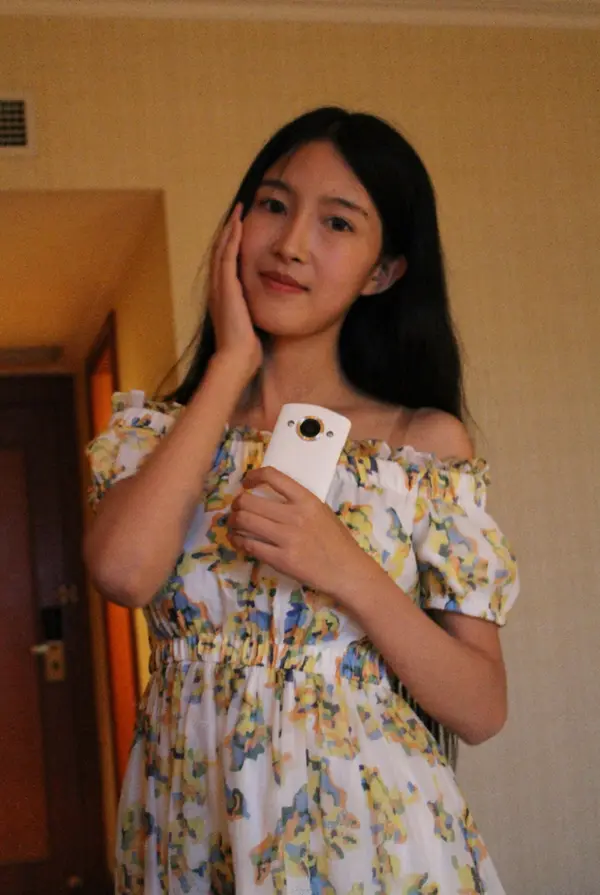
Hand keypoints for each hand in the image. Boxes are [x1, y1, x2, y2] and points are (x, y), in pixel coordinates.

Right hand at [210, 203, 261, 378]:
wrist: (237, 359)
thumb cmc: (246, 350)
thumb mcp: (252, 325)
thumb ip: (255, 313)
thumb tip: (270, 308)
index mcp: (223, 298)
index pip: (225, 265)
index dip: (231, 246)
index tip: (242, 230)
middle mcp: (218, 290)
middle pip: (220, 253)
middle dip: (229, 232)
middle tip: (238, 213)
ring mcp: (219, 287)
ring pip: (222, 250)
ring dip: (231, 229)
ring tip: (239, 212)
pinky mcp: (226, 287)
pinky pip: (227, 256)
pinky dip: (232, 238)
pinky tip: (239, 224)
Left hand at [228, 466, 375, 599]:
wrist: (347, 570)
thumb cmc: (335, 540)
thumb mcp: (320, 511)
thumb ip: (296, 502)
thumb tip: (266, 497)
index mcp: (306, 499)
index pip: (272, 476)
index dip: (252, 476)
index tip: (246, 483)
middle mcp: (295, 515)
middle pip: (249, 501)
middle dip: (236, 504)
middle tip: (236, 509)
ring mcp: (287, 538)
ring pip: (244, 521)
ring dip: (233, 522)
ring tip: (234, 524)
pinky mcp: (281, 560)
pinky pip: (249, 545)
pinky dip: (238, 540)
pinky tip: (238, 540)